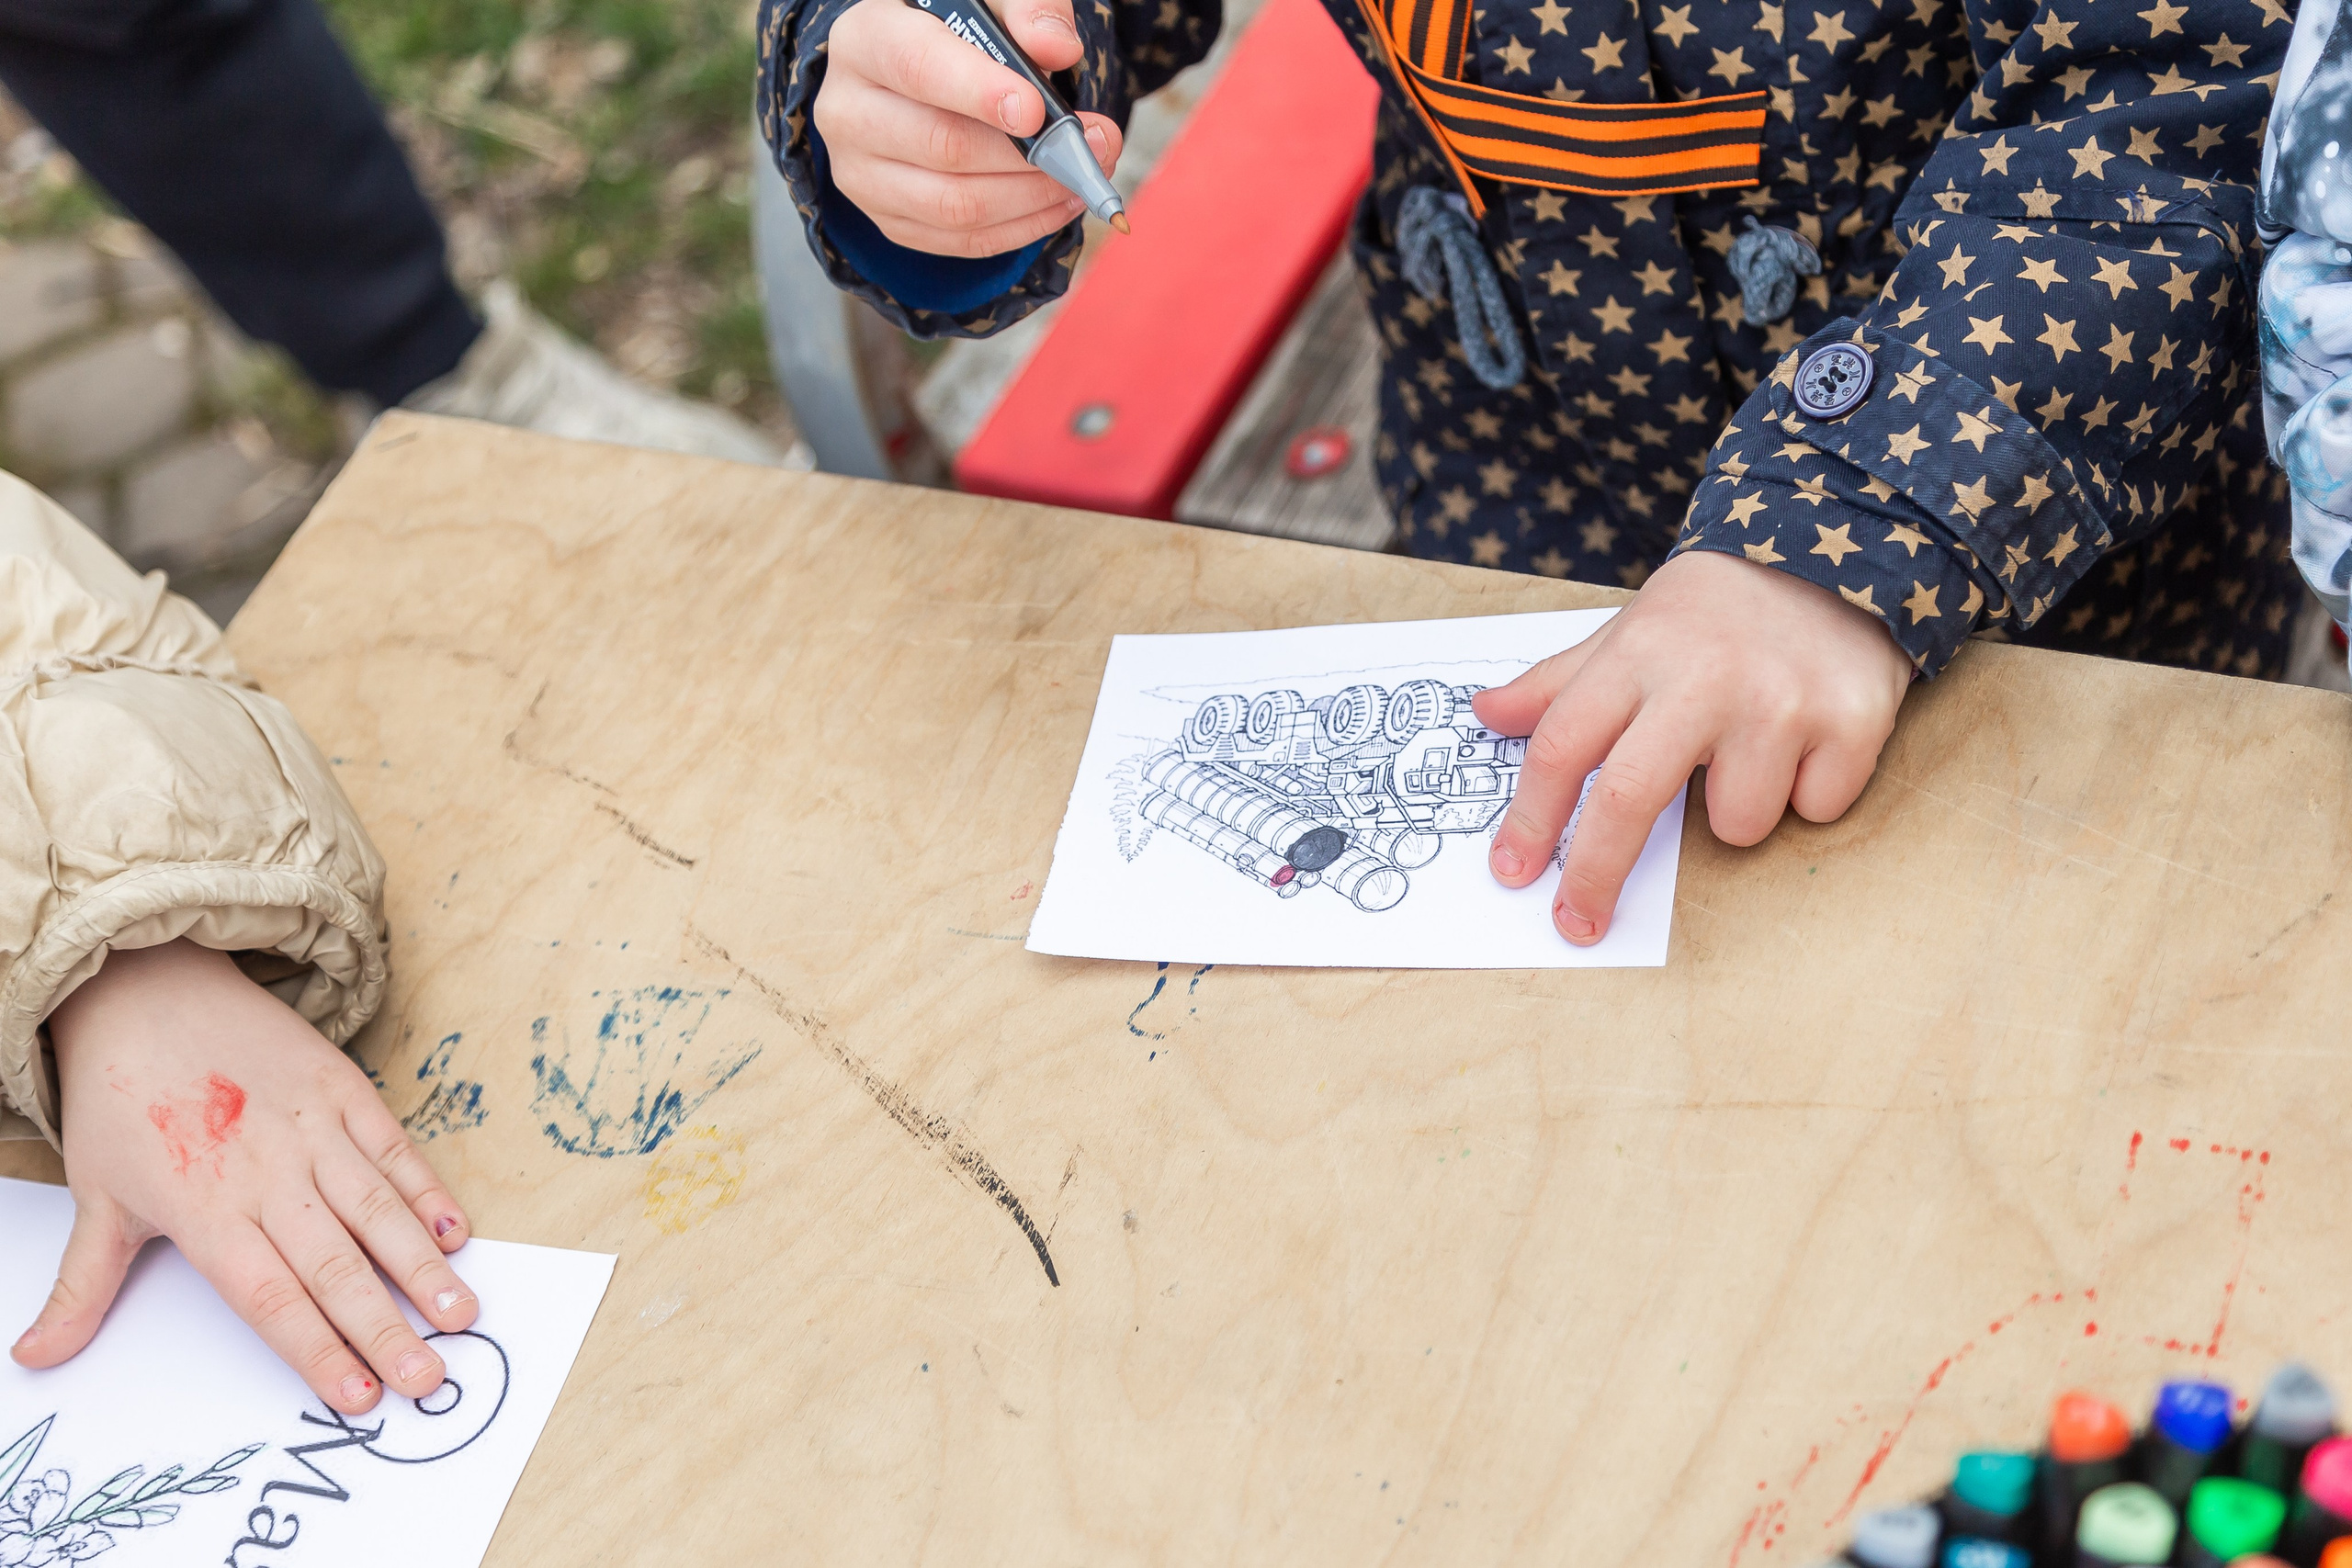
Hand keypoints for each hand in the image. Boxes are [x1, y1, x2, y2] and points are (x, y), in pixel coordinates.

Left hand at [12, 940, 476, 1415]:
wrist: (145, 991)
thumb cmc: (120, 1100)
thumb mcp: (95, 1196)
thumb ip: (81, 1286)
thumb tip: (33, 1359)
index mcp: (204, 1209)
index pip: (270, 1297)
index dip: (317, 1350)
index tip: (357, 1397)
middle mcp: (265, 1175)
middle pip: (336, 1266)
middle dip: (386, 1328)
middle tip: (428, 1378)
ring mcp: (309, 1129)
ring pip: (377, 1211)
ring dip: (423, 1267)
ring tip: (461, 1314)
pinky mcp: (340, 1089)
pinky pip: (393, 1148)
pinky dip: (426, 1191)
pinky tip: (456, 1232)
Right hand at [815, 0, 1122, 255]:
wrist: (917, 74)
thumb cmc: (956, 33)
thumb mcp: (989, 1)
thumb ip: (1026, 11)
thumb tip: (1057, 47)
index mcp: (865, 38)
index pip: (917, 67)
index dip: (978, 91)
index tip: (1037, 109)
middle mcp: (847, 110)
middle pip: (943, 146)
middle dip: (1032, 153)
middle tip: (1098, 142)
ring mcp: (860, 174)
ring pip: (956, 205)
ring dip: (1034, 197)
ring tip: (1083, 175)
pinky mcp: (887, 219)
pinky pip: (961, 240)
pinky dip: (1021, 227)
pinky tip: (1059, 202)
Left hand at [1475, 549, 1912, 944]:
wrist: (1841, 550)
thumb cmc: (1716, 612)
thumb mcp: (1630, 629)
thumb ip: (1558, 682)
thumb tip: (1485, 714)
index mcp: (1637, 653)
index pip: (1563, 747)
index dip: (1530, 820)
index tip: (1512, 873)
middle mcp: (1703, 678)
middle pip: (1628, 800)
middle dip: (1594, 875)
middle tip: (1577, 922)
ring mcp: (1779, 703)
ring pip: (1734, 825)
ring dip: (1737, 809)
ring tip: (1754, 748)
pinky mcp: (1850, 724)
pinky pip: (1811, 811)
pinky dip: (1809, 791)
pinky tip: (1811, 739)